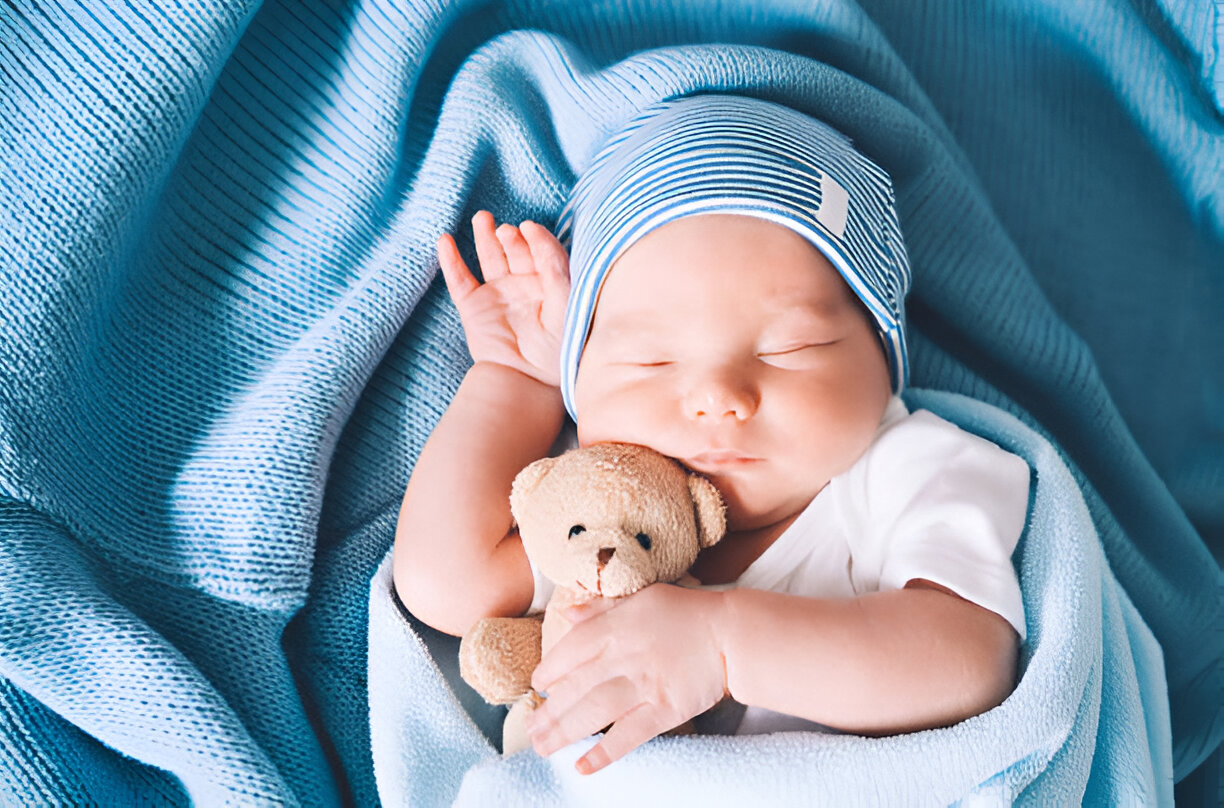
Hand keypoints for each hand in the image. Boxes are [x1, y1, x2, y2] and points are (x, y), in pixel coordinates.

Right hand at [437, 211, 570, 386]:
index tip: (529, 227)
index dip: (536, 238)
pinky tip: (445, 241)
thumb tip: (533, 230)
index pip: (543, 251)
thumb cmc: (555, 347)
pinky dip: (451, 260)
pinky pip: (460, 280)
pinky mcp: (474, 308)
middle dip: (510, 237)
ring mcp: (498, 296)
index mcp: (550, 285)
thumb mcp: (566, 302)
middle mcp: (524, 287)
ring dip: (484, 236)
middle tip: (506, 231)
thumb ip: (556, 266)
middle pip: (516, 250)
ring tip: (482, 218)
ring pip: (489, 257)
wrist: (525, 381)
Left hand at [526, 584, 728, 773]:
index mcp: (617, 626)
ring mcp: (645, 685)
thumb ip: (603, 607)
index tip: (537, 684)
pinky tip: (582, 766)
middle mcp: (625, 656)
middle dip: (549, 710)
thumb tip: (569, 612)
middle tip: (529, 727)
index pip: (572, 650)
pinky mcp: (665, 709)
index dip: (550, 669)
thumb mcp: (642, 597)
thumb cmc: (685, 613)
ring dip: (565, 732)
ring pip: (594, 711)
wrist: (730, 635)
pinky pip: (628, 735)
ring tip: (542, 748)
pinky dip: (604, 752)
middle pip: (576, 686)